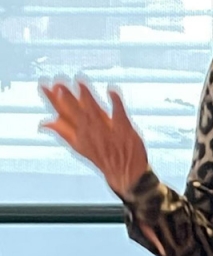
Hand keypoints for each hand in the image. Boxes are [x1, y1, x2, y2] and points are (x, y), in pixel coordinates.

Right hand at [40, 80, 148, 197]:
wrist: (126, 173)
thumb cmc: (102, 156)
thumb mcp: (79, 146)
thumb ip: (63, 131)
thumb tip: (43, 123)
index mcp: (78, 133)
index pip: (61, 114)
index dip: (52, 100)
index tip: (44, 85)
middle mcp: (90, 131)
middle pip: (76, 111)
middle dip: (66, 98)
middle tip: (58, 83)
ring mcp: (107, 130)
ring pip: (95, 111)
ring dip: (87, 97)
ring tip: (79, 82)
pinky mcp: (124, 128)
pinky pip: (119, 112)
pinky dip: (115, 101)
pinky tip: (110, 90)